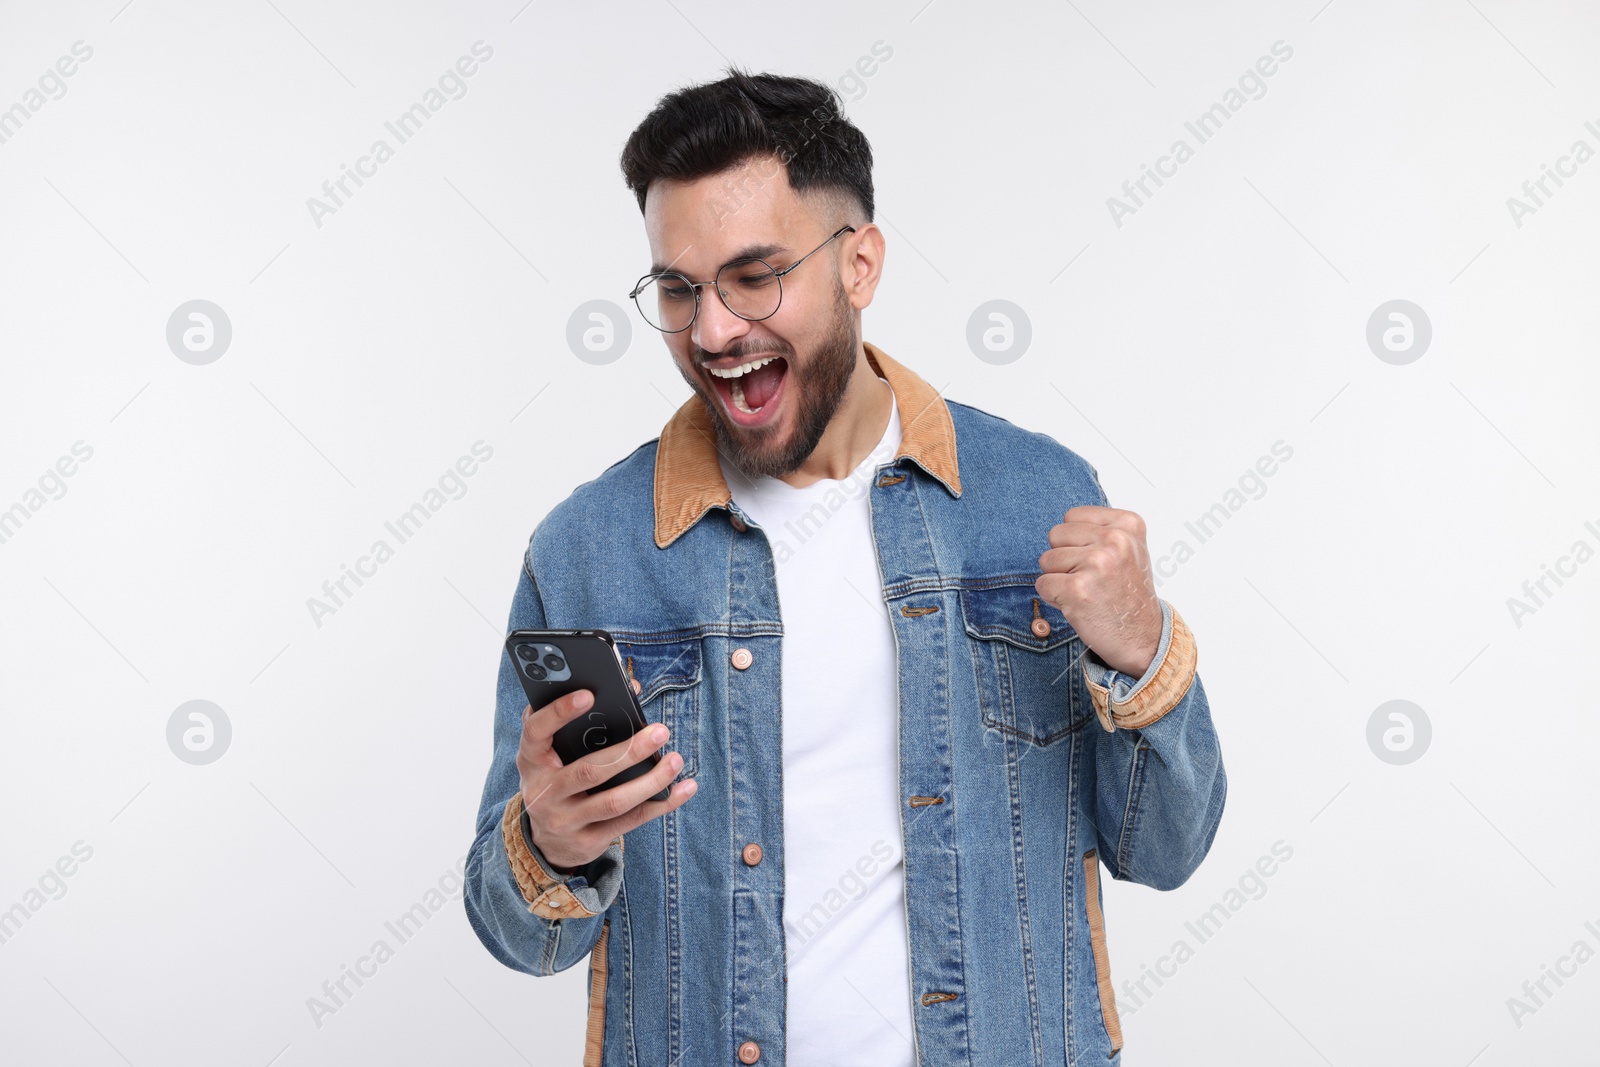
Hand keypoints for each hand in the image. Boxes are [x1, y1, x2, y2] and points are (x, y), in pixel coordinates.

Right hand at [517, 677, 696, 872]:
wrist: (544, 839)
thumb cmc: (557, 777)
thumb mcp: (552, 752)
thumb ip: (578, 722)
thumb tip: (632, 689)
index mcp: (531, 760)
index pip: (536, 731)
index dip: (559, 712)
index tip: (589, 694)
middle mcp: (544, 792)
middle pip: (589, 771)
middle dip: (629, 751)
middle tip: (661, 731)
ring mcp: (565, 820)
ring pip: (614, 802)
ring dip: (651, 781)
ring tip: (675, 760)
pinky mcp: (588, 841)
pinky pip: (630, 821)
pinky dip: (661, 804)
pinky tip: (684, 788)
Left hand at [1036, 505, 1162, 676]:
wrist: (1144, 638)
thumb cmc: (1128, 594)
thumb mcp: (1128, 549)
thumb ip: (1099, 530)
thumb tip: (1060, 526)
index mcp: (1128, 524)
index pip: (1071, 517)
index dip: (1076, 542)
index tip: (1099, 561)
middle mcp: (1115, 540)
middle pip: (1056, 535)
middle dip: (1064, 559)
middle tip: (1090, 579)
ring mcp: (1097, 564)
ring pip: (1046, 560)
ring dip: (1059, 579)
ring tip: (1087, 592)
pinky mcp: (1078, 589)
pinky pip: (1042, 584)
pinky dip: (1053, 598)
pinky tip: (1078, 605)